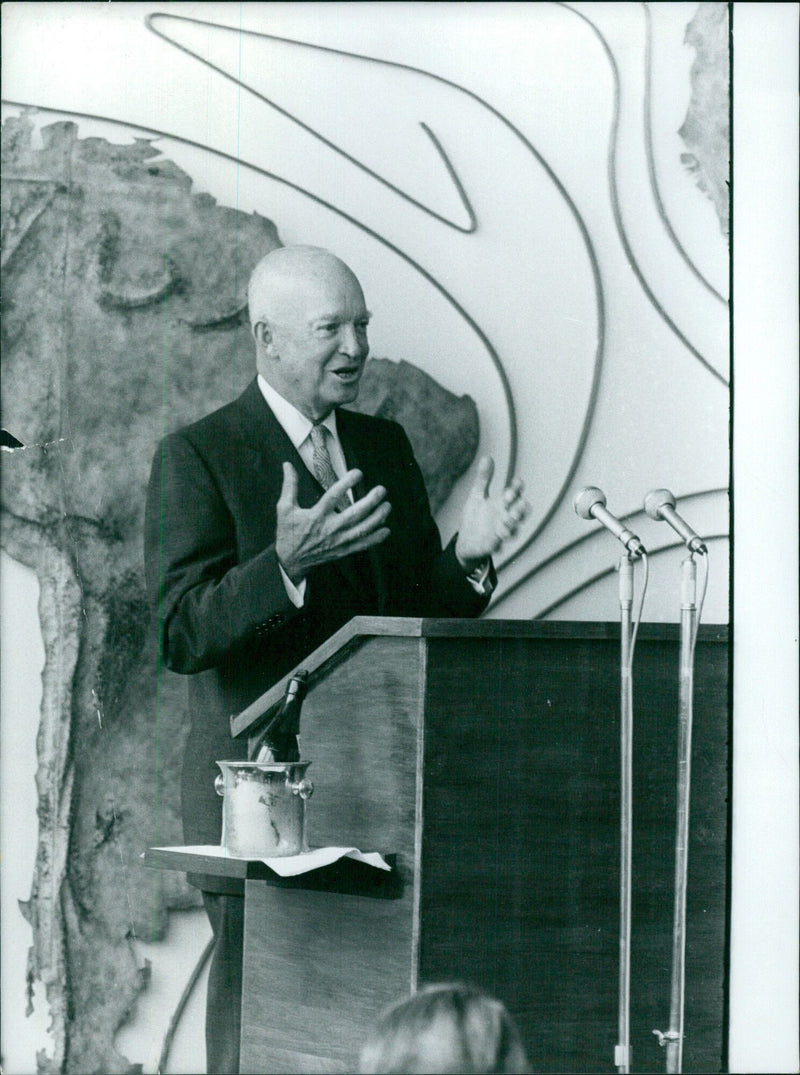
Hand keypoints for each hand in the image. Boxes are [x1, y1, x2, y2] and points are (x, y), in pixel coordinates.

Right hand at [275, 462, 390, 583]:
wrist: (290, 561)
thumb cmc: (288, 532)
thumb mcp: (284, 508)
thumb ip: (289, 486)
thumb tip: (287, 464)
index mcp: (316, 516)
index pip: (333, 497)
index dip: (346, 484)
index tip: (358, 473)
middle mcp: (329, 529)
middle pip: (354, 514)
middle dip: (370, 502)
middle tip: (382, 490)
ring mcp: (338, 541)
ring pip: (362, 530)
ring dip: (377, 518)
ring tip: (387, 506)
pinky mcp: (343, 551)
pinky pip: (362, 545)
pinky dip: (375, 539)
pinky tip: (386, 530)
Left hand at [454, 457, 529, 571]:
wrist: (465, 541)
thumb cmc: (475, 517)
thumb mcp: (477, 495)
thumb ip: (483, 478)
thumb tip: (487, 457)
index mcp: (502, 505)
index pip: (516, 495)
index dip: (518, 489)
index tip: (516, 483)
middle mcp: (505, 518)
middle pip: (521, 513)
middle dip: (521, 509)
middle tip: (514, 504)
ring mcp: (500, 533)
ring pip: (513, 531)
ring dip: (510, 527)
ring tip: (502, 524)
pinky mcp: (491, 547)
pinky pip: (497, 547)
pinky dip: (497, 544)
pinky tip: (494, 542)